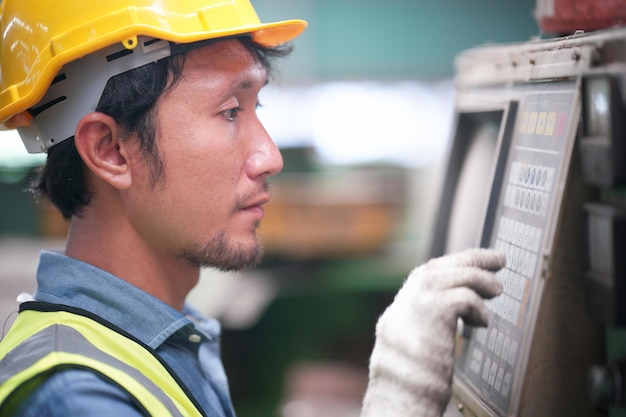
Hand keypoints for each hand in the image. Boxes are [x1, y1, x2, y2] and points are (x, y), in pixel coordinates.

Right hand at [361, 248, 504, 416]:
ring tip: (497, 290)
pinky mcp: (432, 313)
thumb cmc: (411, 390)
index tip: (472, 265)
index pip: (424, 277)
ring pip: (452, 275)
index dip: (451, 267)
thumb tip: (454, 316)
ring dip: (480, 278)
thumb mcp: (414, 354)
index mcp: (397, 315)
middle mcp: (403, 306)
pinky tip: (483, 323)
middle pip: (437, 267)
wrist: (399, 402)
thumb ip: (427, 330)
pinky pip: (463, 296)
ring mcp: (415, 306)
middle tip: (496, 259)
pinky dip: (479, 307)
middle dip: (469, 259)